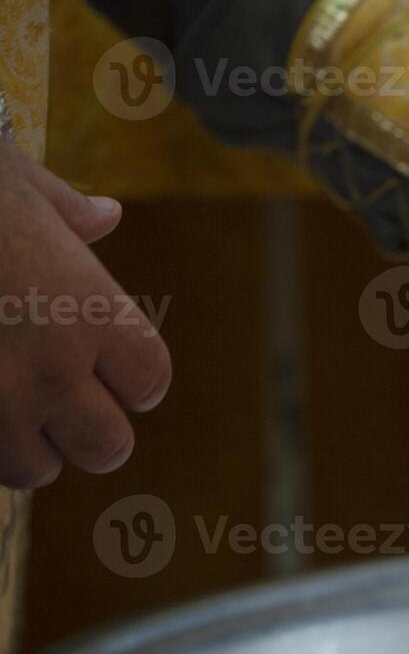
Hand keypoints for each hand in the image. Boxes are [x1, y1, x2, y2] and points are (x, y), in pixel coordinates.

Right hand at [0, 142, 171, 487]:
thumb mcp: (17, 183)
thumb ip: (68, 213)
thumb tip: (105, 214)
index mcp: (89, 310)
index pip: (150, 380)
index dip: (134, 379)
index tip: (112, 370)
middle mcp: (49, 366)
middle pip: (108, 447)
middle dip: (91, 433)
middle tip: (66, 408)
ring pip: (34, 471)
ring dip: (26, 448)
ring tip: (7, 410)